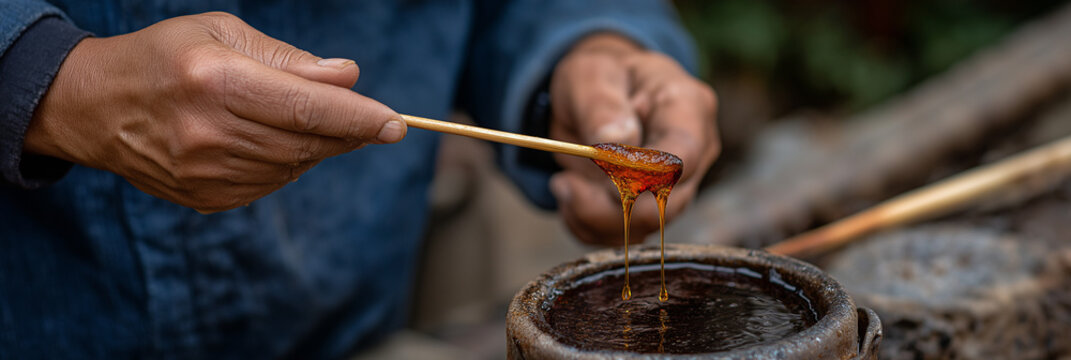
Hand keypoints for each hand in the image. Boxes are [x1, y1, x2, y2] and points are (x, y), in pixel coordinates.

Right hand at [24, 12, 404, 212]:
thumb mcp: (222, 33)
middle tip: (370, 119)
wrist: (95, 106)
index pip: (304, 106)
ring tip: (305, 119)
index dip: (356, 117)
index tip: (395, 125)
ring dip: (318, 145)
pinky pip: (272, 184)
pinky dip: (288, 163)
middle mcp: (209, 132)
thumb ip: (288, 59)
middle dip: (347, 130)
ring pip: (294, 166)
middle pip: (306, 141)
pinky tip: (272, 140)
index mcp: (214, 80)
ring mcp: (205, 173)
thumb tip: (348, 78)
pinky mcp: (206, 198)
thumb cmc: (166, 56)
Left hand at [549, 33, 719, 244]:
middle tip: (563, 183)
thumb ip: (601, 105)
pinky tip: (572, 198)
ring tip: (563, 184)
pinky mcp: (654, 209)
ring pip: (642, 228)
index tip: (599, 168)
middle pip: (665, 204)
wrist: (597, 93)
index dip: (642, 174)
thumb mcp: (590, 75)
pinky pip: (622, 236)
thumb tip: (615, 140)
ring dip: (591, 216)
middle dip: (606, 205)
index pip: (684, 154)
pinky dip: (588, 226)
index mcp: (688, 107)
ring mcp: (679, 186)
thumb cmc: (600, 76)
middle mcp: (696, 152)